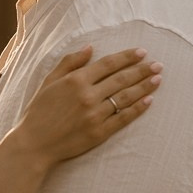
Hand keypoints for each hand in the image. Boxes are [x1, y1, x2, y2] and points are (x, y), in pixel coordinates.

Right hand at [6, 45, 159, 166]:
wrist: (34, 144)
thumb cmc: (38, 111)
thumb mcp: (48, 82)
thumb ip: (69, 63)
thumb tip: (90, 48)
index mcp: (75, 80)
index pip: (108, 64)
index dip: (126, 57)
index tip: (142, 52)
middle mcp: (88, 96)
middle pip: (122, 79)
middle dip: (142, 70)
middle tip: (158, 64)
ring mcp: (95, 115)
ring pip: (126, 97)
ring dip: (144, 86)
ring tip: (158, 79)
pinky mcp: (99, 132)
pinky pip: (123, 118)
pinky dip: (137, 108)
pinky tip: (149, 100)